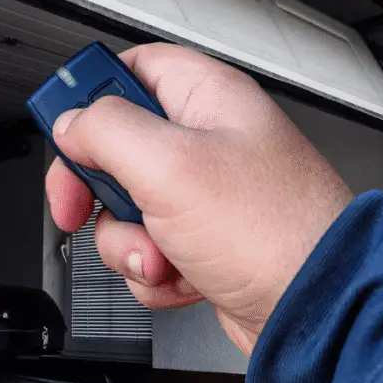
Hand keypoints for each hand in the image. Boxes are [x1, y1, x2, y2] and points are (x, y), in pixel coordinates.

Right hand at [45, 43, 352, 354]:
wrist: (318, 314)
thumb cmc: (273, 232)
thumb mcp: (169, 164)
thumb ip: (105, 130)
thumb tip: (71, 124)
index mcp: (205, 98)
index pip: (130, 69)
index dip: (89, 95)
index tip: (64, 128)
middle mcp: (205, 142)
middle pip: (114, 146)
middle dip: (98, 188)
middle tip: (84, 203)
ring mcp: (204, 197)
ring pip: (124, 207)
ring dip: (128, 241)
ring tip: (162, 254)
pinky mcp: (203, 243)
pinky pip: (147, 249)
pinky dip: (154, 271)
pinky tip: (184, 277)